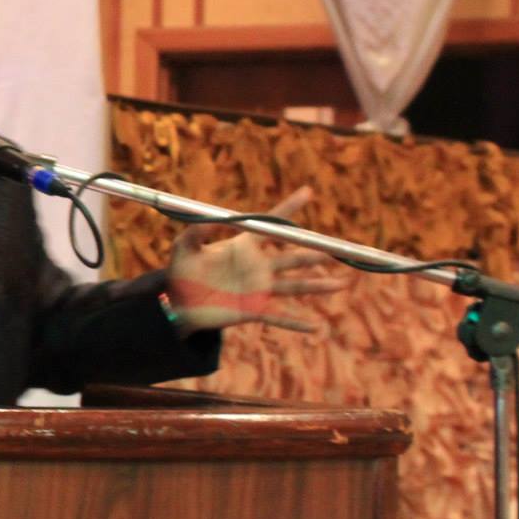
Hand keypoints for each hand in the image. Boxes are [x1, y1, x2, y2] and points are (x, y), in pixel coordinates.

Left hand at [166, 187, 344, 333]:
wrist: (178, 303)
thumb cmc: (182, 271)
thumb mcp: (184, 247)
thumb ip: (197, 231)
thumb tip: (212, 219)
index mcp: (244, 246)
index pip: (270, 226)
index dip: (288, 208)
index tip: (307, 192)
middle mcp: (257, 266)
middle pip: (292, 258)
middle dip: (313, 255)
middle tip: (333, 252)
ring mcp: (259, 289)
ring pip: (294, 286)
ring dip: (317, 286)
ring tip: (341, 283)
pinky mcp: (253, 310)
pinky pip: (278, 317)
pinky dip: (296, 322)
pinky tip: (316, 327)